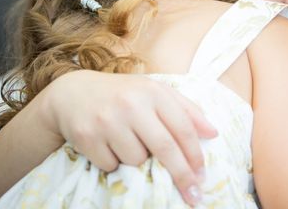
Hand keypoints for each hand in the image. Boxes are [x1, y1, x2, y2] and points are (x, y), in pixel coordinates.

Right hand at [41, 70, 217, 203]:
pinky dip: (114, 163)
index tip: (202, 176)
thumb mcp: (157, 93)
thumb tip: (213, 133)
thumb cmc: (125, 95)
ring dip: (138, 161)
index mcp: (154, 92)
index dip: (195, 155)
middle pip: (165, 148)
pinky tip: (109, 145)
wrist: (73, 94)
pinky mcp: (87, 136)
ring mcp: (108, 120)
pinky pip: (111, 165)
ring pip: (136, 160)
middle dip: (182, 175)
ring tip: (129, 143)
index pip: (183, 128)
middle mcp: (132, 104)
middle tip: (193, 196)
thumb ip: (187, 110)